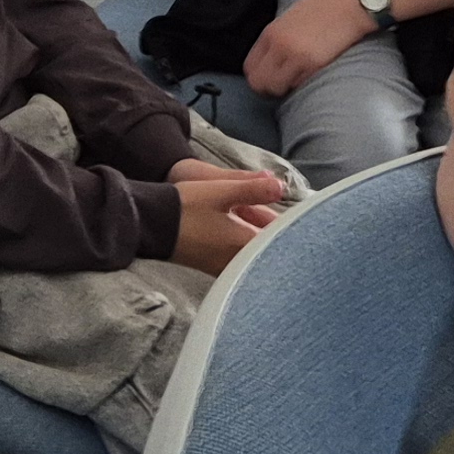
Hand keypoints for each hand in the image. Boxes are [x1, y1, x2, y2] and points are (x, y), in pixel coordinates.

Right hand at [167, 164, 291, 271]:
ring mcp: (223, 266)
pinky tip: (243, 222)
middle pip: (268, 249)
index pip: (279, 241)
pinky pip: (240, 254)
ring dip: (260, 233)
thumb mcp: (221, 190)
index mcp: (243, 244)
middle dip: (277, 230)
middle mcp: (236, 261)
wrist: (151, 225)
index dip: (292, 229)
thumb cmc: (185, 207)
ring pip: (253, 251)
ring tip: (264, 212)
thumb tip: (282, 187)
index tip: (302, 217)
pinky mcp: (213, 265)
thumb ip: (254, 188)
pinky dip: (246, 239)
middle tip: (288, 213)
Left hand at [245, 0, 371, 98]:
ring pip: (275, 88)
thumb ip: (278, 38)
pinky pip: (297, 85)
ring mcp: (294, 55)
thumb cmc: (326, 8)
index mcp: (271, 32)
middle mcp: (279, 44)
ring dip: (284, 89)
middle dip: (267, 88)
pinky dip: (301, 84)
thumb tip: (270, 60)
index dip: (258, 77)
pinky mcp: (312, 64)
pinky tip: (310, 74)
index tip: (268, 79)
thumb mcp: (292, 17)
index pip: (249, 66)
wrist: (351, 4)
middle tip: (280, 86)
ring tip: (296, 80)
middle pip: (257, 81)